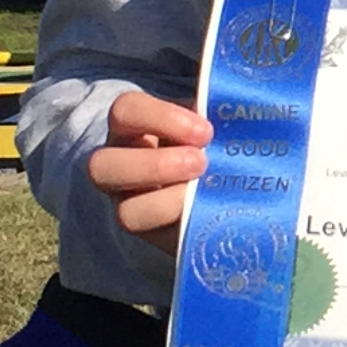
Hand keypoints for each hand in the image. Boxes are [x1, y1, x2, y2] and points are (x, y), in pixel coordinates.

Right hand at [86, 87, 213, 255]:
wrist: (228, 187)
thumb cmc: (217, 142)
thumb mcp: (217, 122)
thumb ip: (223, 113)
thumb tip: (245, 107)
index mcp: (134, 127)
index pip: (126, 111)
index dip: (162, 118)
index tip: (206, 132)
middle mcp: (120, 165)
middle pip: (101, 166)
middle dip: (155, 166)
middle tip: (201, 163)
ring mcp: (129, 205)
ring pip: (125, 213)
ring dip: (169, 204)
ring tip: (203, 194)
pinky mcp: (150, 237)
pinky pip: (156, 240)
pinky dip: (183, 226)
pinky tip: (210, 216)